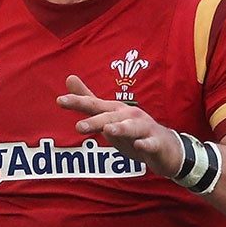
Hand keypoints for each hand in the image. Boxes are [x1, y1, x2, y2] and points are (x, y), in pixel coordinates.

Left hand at [57, 76, 184, 176]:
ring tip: (109, 130)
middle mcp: (130, 116)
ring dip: (121, 128)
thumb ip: (89, 99)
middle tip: (79, 127)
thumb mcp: (108, 116)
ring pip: (131, 128)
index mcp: (116, 110)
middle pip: (110, 117)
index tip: (60, 101)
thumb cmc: (133, 131)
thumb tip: (68, 78)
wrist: (166, 148)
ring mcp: (144, 129)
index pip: (93, 105)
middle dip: (96, 120)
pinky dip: (145, 144)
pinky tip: (139, 145)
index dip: (77, 102)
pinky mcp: (156, 143)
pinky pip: (150, 144)